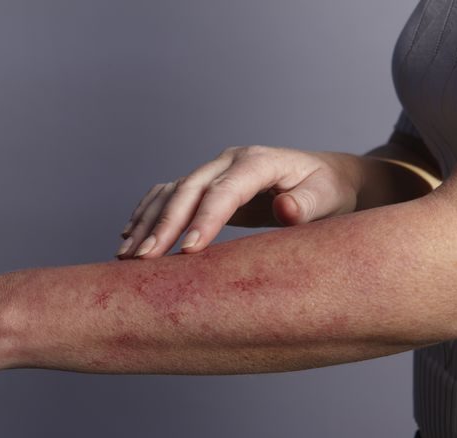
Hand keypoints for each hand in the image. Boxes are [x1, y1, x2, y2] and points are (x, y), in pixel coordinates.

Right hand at [115, 145, 364, 258]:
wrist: (324, 178)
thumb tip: (285, 209)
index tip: (188, 250)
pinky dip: (147, 213)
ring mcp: (213, 170)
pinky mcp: (204, 184)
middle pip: (188, 189)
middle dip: (165, 225)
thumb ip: (308, 204)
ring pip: (171, 192)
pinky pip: (167, 194)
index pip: (224, 190)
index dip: (204, 218)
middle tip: (146, 258)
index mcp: (258, 161)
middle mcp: (229, 161)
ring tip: (127, 254)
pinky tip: (130, 235)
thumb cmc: (329, 191)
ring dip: (147, 222)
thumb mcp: (329, 198)